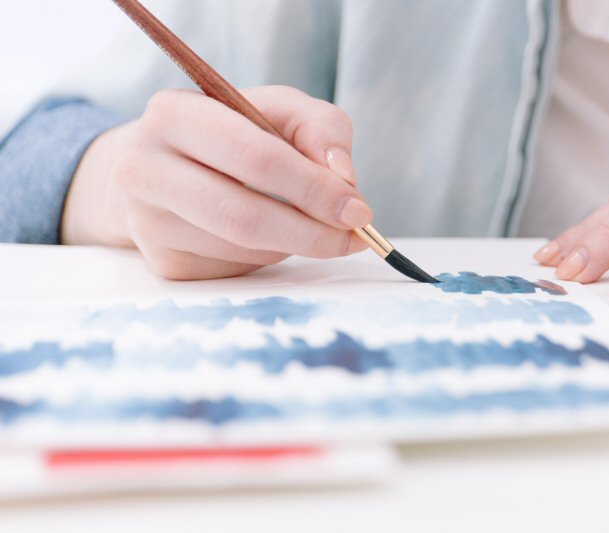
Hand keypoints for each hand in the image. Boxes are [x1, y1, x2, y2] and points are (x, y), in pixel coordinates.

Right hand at [61, 86, 369, 279]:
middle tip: (353, 236)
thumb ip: (321, 128)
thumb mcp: (278, 110)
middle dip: (313, 231)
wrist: (162, 167)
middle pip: (245, 216)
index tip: (358, 208)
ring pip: (247, 249)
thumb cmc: (232, 134)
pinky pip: (239, 270)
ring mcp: (149, 223)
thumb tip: (344, 179)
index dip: (314, 187)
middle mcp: (146, 169)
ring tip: (307, 222)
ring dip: (295, 243)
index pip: (255, 156)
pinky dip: (272, 256)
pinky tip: (270, 234)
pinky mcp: (166, 264)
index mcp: (173, 114)